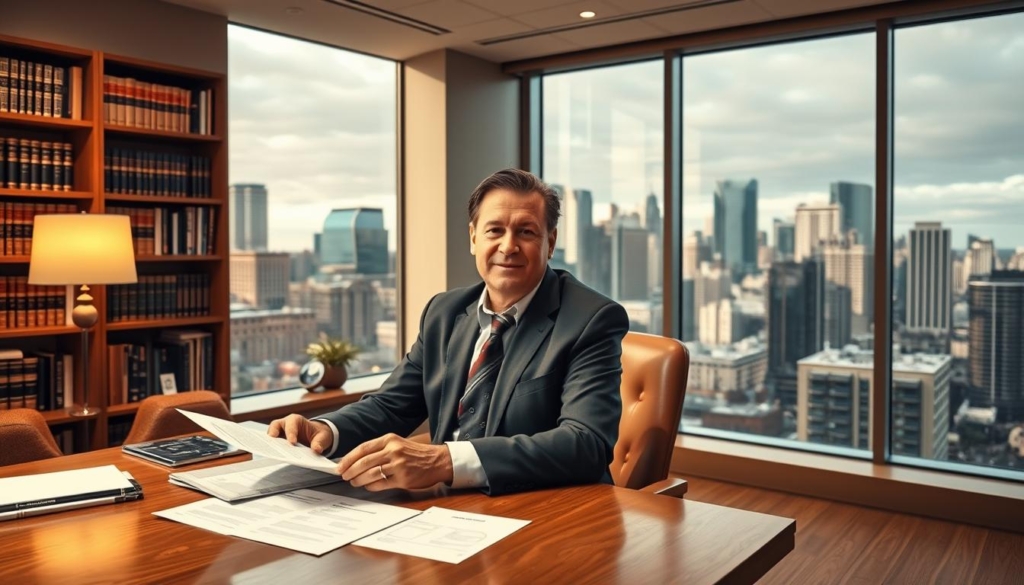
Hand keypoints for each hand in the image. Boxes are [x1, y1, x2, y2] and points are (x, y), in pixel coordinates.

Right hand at [267, 414, 332, 454]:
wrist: (315, 437)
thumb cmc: (318, 434)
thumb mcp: (323, 437)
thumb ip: (320, 442)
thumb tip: (316, 449)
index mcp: (296, 420)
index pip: (291, 424)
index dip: (291, 432)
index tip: (293, 442)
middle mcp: (285, 424)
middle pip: (275, 427)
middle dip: (274, 435)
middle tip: (274, 446)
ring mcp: (280, 433)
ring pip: (270, 436)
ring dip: (270, 444)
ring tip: (271, 453)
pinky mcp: (278, 442)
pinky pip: (272, 445)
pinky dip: (272, 450)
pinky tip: (274, 457)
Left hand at [338, 433, 452, 490]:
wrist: (437, 461)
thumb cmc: (415, 453)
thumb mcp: (397, 444)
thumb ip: (379, 450)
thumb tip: (355, 461)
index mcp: (390, 439)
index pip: (363, 448)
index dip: (348, 459)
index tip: (340, 466)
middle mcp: (393, 450)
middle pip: (364, 462)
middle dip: (350, 471)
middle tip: (344, 476)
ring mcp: (398, 465)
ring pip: (370, 474)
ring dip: (359, 480)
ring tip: (354, 482)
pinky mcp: (403, 479)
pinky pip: (381, 484)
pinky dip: (371, 486)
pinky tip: (368, 486)